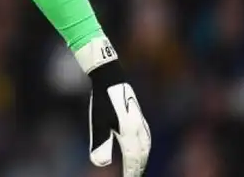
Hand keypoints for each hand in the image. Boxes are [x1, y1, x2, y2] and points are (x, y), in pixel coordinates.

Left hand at [76, 37, 151, 176]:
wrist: (110, 76)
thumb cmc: (102, 99)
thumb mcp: (97, 122)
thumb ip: (100, 144)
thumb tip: (99, 164)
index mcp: (129, 132)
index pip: (132, 159)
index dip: (130, 171)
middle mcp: (138, 128)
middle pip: (142, 154)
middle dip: (139, 167)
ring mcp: (140, 121)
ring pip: (146, 145)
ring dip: (143, 158)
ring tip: (139, 166)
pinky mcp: (138, 115)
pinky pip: (146, 136)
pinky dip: (145, 147)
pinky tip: (141, 146)